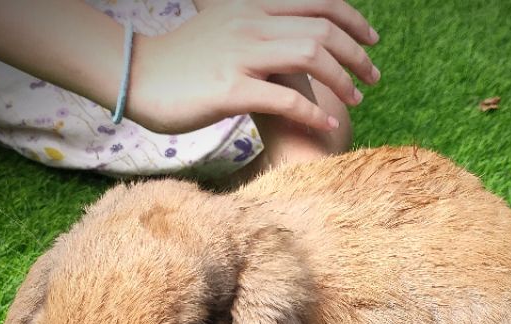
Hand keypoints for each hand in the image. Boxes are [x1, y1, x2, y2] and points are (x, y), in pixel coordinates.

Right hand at [128, 0, 379, 133]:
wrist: (138, 75)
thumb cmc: (182, 61)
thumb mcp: (223, 29)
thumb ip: (256, 28)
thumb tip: (285, 37)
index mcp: (252, 4)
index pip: (318, 3)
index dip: (352, 20)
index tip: (371, 41)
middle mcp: (251, 22)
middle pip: (322, 29)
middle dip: (356, 54)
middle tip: (373, 77)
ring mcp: (241, 54)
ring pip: (311, 57)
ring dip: (342, 79)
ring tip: (356, 99)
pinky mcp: (231, 89)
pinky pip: (286, 100)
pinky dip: (314, 112)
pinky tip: (328, 124)